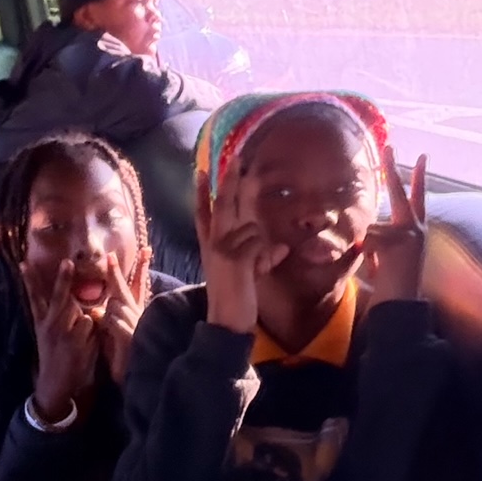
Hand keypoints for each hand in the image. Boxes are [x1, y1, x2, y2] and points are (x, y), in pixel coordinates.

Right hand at [25, 259, 100, 420]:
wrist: (54, 385)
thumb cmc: (55, 357)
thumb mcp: (48, 337)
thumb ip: (60, 319)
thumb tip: (76, 304)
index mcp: (41, 322)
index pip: (34, 297)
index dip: (29, 280)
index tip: (23, 263)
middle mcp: (49, 325)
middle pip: (58, 297)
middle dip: (63, 279)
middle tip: (67, 262)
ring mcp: (62, 334)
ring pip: (83, 314)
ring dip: (87, 323)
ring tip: (80, 341)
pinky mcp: (75, 343)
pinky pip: (91, 327)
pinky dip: (93, 334)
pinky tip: (86, 347)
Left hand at [97, 253, 150, 384]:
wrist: (130, 376)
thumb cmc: (120, 355)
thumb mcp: (114, 334)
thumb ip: (109, 320)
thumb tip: (100, 308)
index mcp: (134, 313)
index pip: (138, 286)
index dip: (141, 268)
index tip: (146, 249)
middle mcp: (137, 315)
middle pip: (125, 289)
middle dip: (117, 272)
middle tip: (111, 255)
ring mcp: (136, 325)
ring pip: (115, 305)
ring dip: (108, 314)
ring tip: (113, 329)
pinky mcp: (131, 337)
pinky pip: (114, 321)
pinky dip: (109, 325)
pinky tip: (112, 332)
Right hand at [195, 167, 286, 337]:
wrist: (226, 323)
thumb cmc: (235, 297)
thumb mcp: (244, 272)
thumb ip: (259, 255)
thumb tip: (281, 245)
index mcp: (210, 246)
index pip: (202, 214)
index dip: (201, 193)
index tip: (200, 172)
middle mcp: (213, 244)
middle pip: (222, 205)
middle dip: (229, 181)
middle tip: (236, 158)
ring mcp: (223, 250)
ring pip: (251, 229)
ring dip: (261, 247)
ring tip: (256, 270)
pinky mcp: (236, 259)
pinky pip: (260, 244)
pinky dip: (267, 257)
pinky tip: (262, 270)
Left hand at [364, 147, 428, 302]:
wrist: (402, 305)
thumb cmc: (392, 284)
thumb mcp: (385, 255)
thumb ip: (377, 237)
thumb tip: (359, 228)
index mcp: (416, 230)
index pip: (418, 198)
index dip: (420, 178)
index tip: (423, 156)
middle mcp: (416, 228)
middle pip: (401, 192)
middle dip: (394, 168)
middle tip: (389, 145)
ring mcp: (409, 233)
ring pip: (371, 228)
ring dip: (366, 248)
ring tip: (377, 268)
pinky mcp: (398, 242)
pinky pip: (367, 239)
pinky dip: (365, 254)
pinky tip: (375, 269)